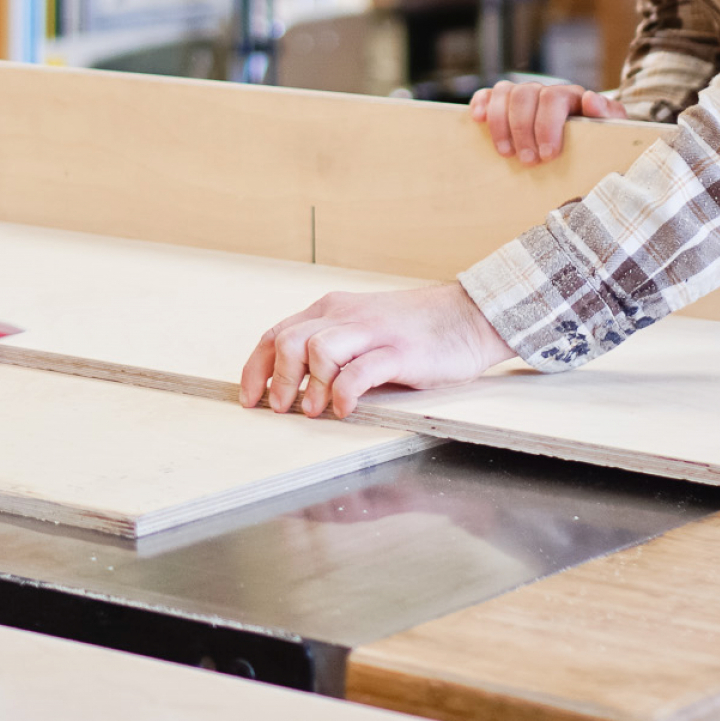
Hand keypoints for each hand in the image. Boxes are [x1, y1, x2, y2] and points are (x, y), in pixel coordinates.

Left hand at [239, 283, 512, 419]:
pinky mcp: (399, 352)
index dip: (255, 369)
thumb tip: (292, 382)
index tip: (250, 400)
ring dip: (308, 387)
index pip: (276, 334)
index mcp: (332, 310)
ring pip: (318, 351)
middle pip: (289, 342)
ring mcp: (373, 332)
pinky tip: (346, 410)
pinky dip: (344, 395)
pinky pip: (359, 373)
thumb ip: (331, 346)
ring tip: (314, 410)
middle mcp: (346, 316)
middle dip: (277, 381)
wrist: (469, 315)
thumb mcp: (362, 329)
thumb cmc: (415, 329)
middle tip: (281, 410)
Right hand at [470, 78, 625, 164]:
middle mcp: (545, 91)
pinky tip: (478, 120)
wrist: (589, 143)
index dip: (547, 124)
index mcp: (571, 96)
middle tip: (528, 161)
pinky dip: (481, 103)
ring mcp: (523, 96)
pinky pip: (488, 94)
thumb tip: (591, 101)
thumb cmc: (598, 140)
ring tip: (506, 153)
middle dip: (523, 130)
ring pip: (504, 92)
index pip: (553, 98)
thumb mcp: (610, 130)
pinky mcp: (505, 104)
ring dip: (501, 123)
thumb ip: (608, 116)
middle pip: (525, 95)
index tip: (548, 155)